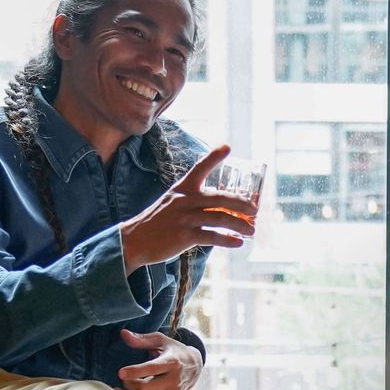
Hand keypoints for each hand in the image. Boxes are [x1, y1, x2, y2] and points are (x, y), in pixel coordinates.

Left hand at [116, 328, 200, 389]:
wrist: (195, 366)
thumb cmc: (174, 351)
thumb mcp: (161, 341)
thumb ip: (142, 339)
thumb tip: (123, 333)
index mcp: (172, 363)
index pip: (151, 369)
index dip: (134, 372)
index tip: (120, 372)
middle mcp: (173, 381)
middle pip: (145, 388)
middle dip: (128, 385)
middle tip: (121, 379)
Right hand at [120, 143, 257, 269]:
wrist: (134, 240)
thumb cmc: (156, 223)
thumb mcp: (171, 203)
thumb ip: (193, 202)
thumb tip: (220, 209)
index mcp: (182, 189)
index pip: (199, 168)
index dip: (214, 157)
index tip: (227, 147)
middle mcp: (185, 200)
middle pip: (220, 198)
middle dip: (241, 204)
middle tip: (255, 211)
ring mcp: (184, 218)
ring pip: (220, 218)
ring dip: (240, 225)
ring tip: (252, 231)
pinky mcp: (184, 236)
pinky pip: (212, 236)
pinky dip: (228, 240)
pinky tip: (238, 243)